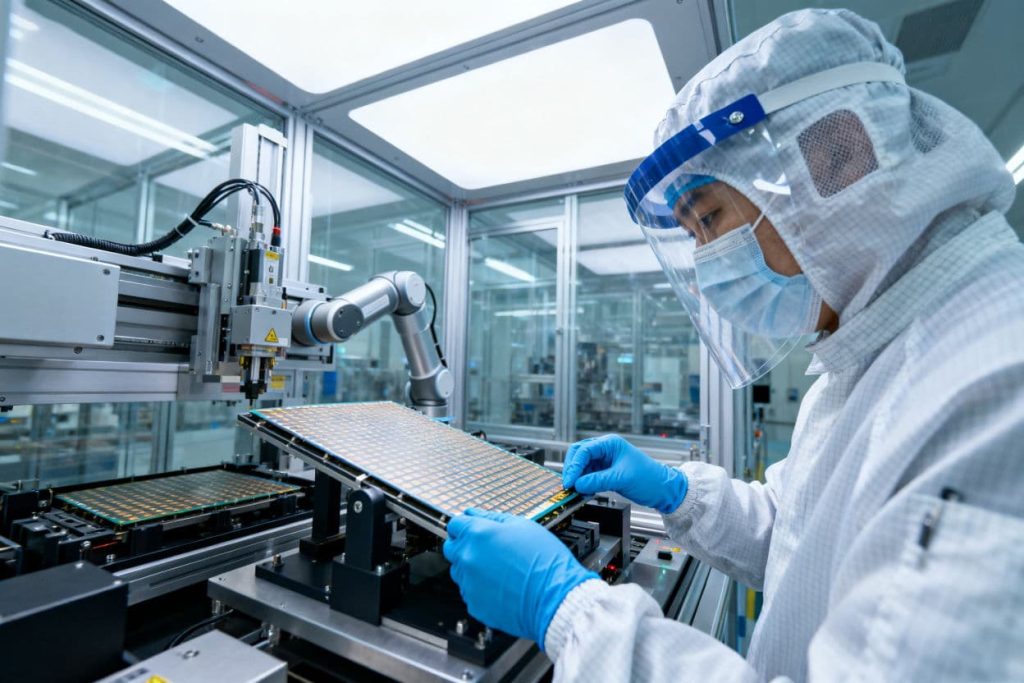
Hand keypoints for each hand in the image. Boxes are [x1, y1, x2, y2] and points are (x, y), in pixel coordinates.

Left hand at [443, 508, 597, 646]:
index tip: (471, 529)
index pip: (454, 524)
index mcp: (478, 534)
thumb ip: (492, 518)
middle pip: (451, 548)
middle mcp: (468, 558)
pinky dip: (480, 588)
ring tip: (498, 570)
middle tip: (487, 549)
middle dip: (465, 545)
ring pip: (459, 571)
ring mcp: (469, 583)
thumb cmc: (544, 562)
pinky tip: (500, 586)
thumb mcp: (523, 526)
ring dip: (472, 568)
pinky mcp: (474, 604)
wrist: (554, 597)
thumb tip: (475, 514)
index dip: (464, 525)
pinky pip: (469, 591)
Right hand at [562, 434, 687, 513]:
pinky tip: (582, 491)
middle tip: (568, 484)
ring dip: (577, 477)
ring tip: (574, 490)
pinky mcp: (605, 472)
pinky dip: (583, 483)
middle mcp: (605, 449)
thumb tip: (578, 484)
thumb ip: (597, 481)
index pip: (584, 450)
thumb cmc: (649, 478)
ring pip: (582, 466)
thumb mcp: (621, 479)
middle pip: (579, 455)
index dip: (574, 466)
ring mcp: (605, 461)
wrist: (663, 490)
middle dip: (572, 469)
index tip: (570, 481)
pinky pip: (588, 475)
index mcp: (610, 444)